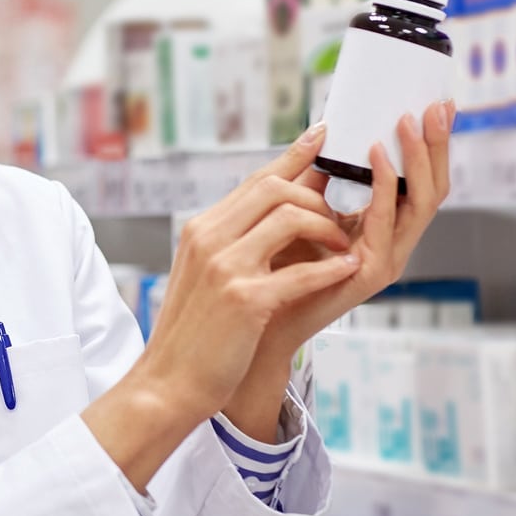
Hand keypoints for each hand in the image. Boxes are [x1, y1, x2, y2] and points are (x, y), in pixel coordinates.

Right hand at [136, 123, 360, 426]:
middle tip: (341, 219)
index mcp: (202, 229)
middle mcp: (209, 238)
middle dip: (318, 196)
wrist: (168, 380)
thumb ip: (236, 242)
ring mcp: (225, 267)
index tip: (323, 134)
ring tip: (345, 249)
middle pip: (275, 187)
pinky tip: (346, 270)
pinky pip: (301, 271)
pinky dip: (330, 268)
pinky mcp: (245, 300)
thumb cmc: (195, 332)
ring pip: (291, 217)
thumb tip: (279, 214)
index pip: (255, 180)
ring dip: (329, 230)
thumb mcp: (208, 275)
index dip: (293, 155)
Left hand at [221, 101, 451, 436]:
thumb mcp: (300, 209)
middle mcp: (393, 242)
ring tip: (409, 120)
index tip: (435, 101)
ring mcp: (386, 259)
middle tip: (439, 104)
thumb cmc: (274, 265)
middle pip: (431, 188)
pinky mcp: (369, 274)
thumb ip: (318, 178)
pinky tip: (378, 157)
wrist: (254, 321)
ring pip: (420, 202)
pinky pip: (387, 223)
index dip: (431, 144)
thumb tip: (323, 128)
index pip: (419, 180)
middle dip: (437, 144)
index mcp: (382, 227)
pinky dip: (387, 186)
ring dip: (417, 158)